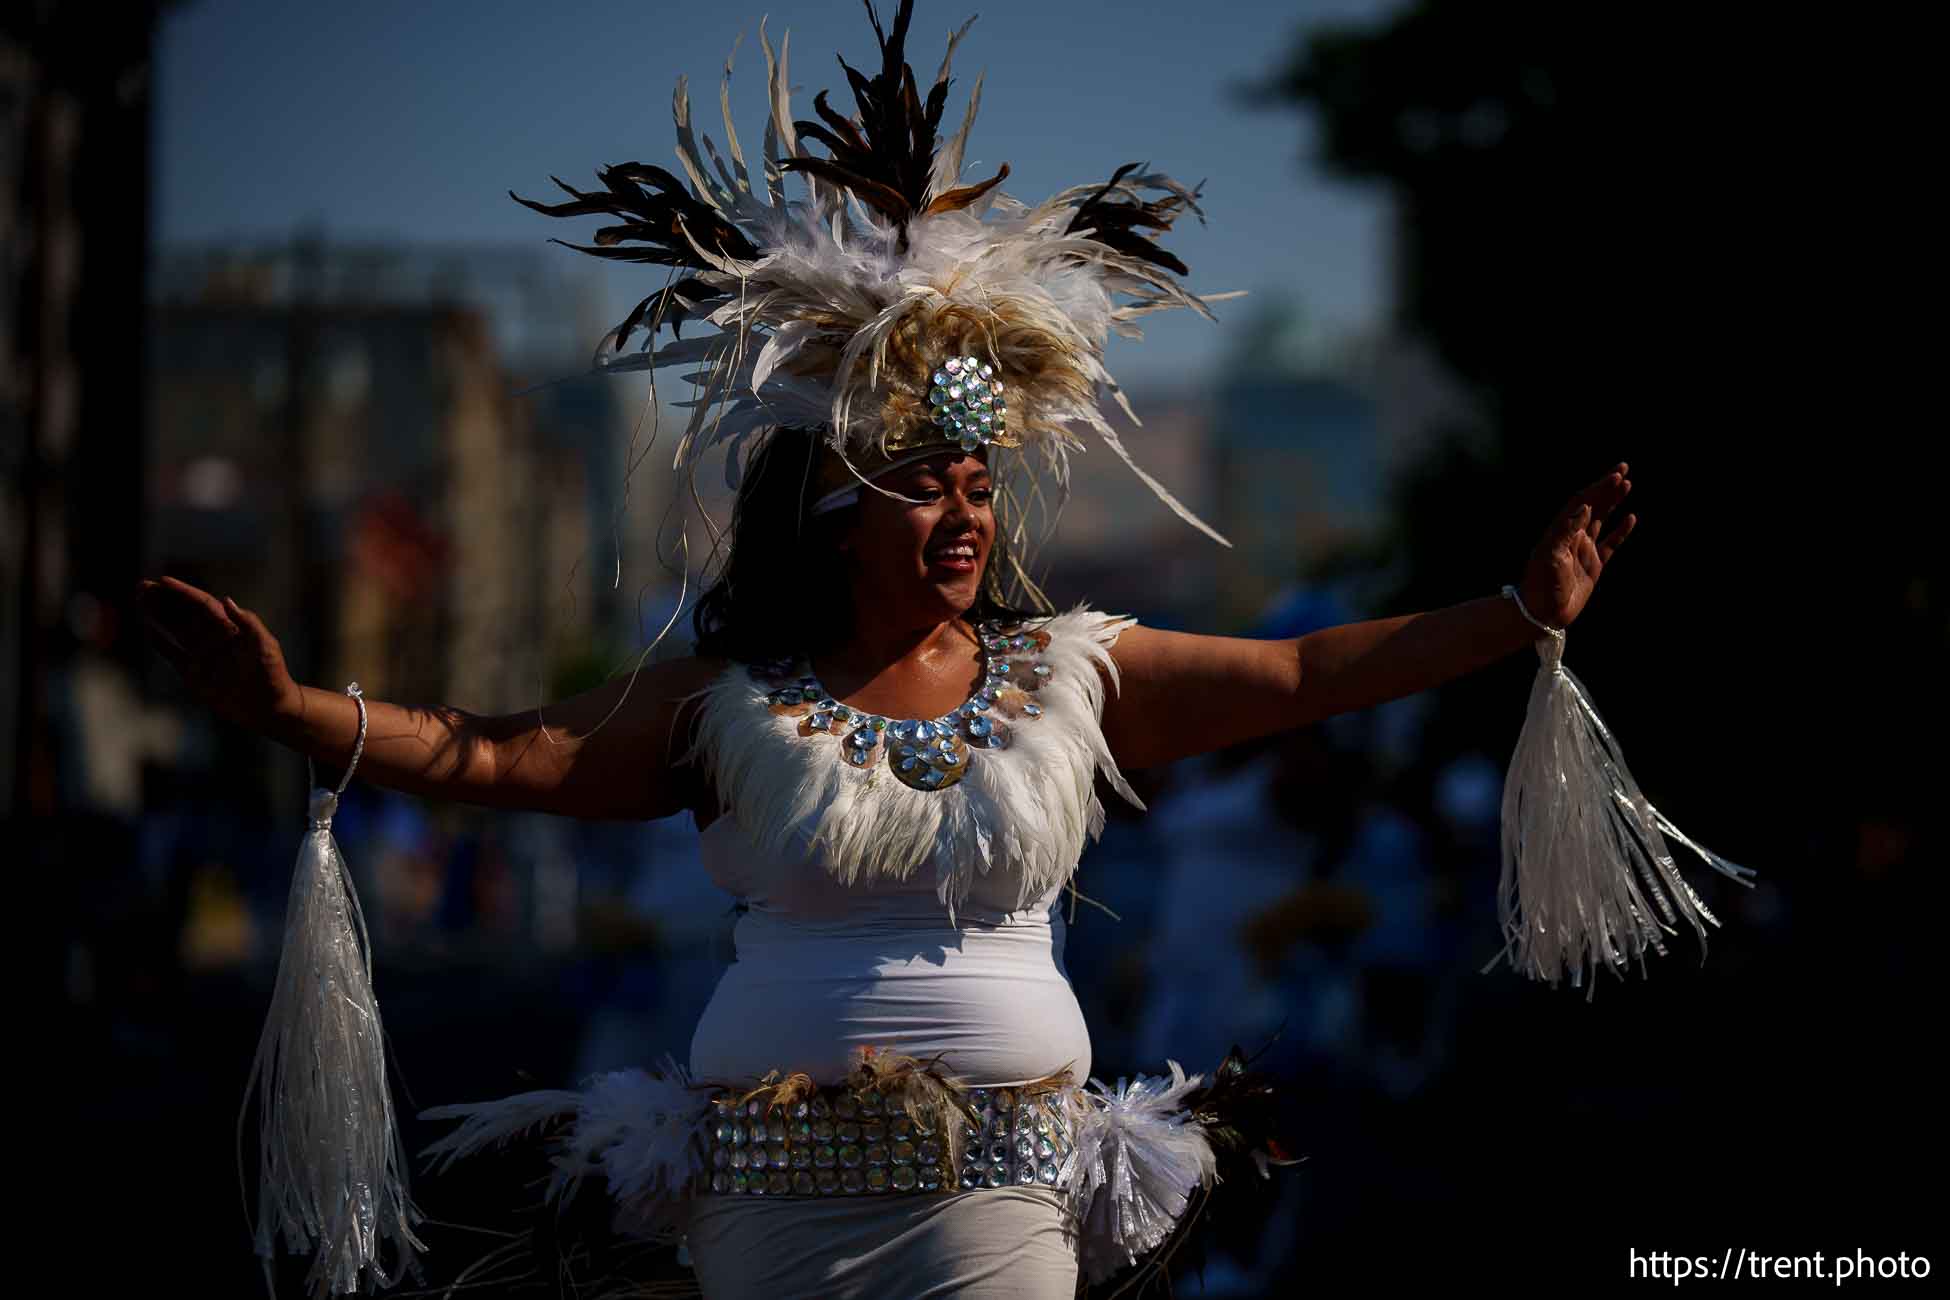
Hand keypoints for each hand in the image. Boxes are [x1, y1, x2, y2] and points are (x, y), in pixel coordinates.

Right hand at [135, 576, 303, 734]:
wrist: (268, 707)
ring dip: (158, 615)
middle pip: (184, 613)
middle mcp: (214, 638)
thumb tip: (227, 600)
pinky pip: (174, 655)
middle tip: (142, 585)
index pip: (202, 604)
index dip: (183, 592)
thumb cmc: (272, 674)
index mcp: (230, 628)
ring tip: (140, 599)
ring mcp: (203, 655)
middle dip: (164, 599)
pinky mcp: (195, 674)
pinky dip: (161, 644)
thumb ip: (248, 623)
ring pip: (175, 630)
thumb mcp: (265, 646)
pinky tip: (149, 630)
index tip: (163, 581)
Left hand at [1518, 462, 1636, 628]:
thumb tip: (1584, 507)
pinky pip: (1610, 544)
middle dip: (1607, 487)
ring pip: (1603, 519)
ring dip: (1614, 502)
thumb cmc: (1541, 585)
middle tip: (1623, 468)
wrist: (1542, 613)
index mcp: (1561, 531)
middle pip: (1593, 505)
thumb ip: (1565, 531)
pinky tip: (1631, 518)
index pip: (1582, 502)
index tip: (1614, 475)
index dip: (1598, 488)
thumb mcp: (1550, 556)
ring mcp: (1584, 550)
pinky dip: (1621, 531)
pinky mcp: (1594, 566)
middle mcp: (1573, 536)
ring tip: (1627, 484)